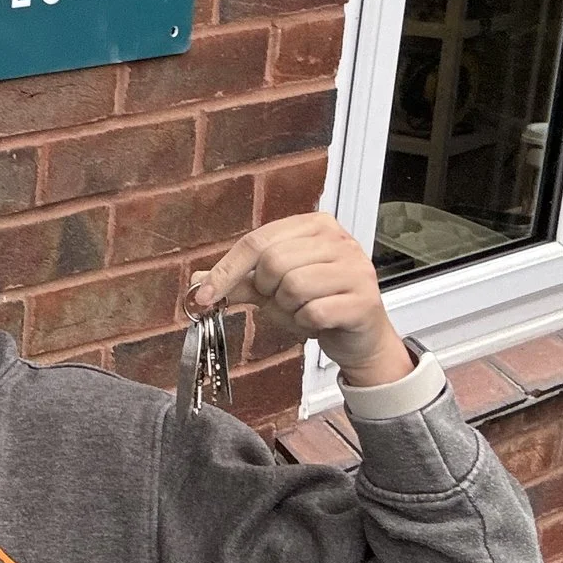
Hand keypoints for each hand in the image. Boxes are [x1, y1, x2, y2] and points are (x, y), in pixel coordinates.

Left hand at [186, 212, 414, 385]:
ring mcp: (355, 268)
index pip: (257, 240)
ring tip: (301, 311)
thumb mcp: (275, 287)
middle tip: (280, 301)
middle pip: (274, 262)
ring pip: (294, 287)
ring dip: (287, 310)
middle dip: (267, 292)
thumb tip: (198, 281)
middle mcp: (338, 240)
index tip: (205, 295)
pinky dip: (305, 324)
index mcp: (315, 226)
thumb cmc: (319, 303)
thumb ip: (241, 280)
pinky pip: (313, 313)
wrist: (360, 336)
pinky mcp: (363, 300)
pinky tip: (316, 323)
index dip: (226, 270)